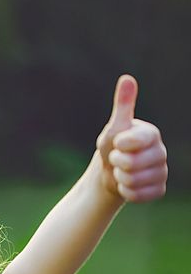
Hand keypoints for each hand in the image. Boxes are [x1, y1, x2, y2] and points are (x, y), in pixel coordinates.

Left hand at [96, 75, 167, 202]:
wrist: (110, 171)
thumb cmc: (112, 146)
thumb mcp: (114, 126)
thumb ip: (123, 104)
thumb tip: (127, 78)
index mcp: (152, 134)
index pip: (133, 141)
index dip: (119, 145)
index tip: (117, 143)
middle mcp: (161, 152)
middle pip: (131, 164)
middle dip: (116, 162)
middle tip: (117, 159)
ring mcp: (162, 172)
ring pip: (133, 180)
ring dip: (120, 177)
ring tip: (121, 171)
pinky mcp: (159, 189)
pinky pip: (137, 195)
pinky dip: (125, 191)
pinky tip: (127, 184)